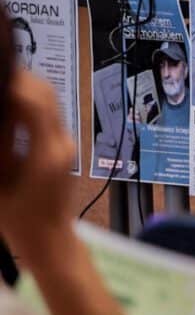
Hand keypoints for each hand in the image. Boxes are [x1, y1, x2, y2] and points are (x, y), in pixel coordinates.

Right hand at [0, 71, 79, 261]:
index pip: (34, 104)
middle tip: (1, 75)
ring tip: (3, 88)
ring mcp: (67, 143)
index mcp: (46, 153)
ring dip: (25, 90)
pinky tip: (9, 107)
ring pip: (50, 102)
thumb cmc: (19, 219)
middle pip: (46, 96)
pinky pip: (49, 115)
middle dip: (19, 81)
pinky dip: (30, 104)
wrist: (49, 239)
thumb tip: (1, 115)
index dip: (13, 86)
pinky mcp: (64, 146)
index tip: (0, 75)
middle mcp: (63, 142)